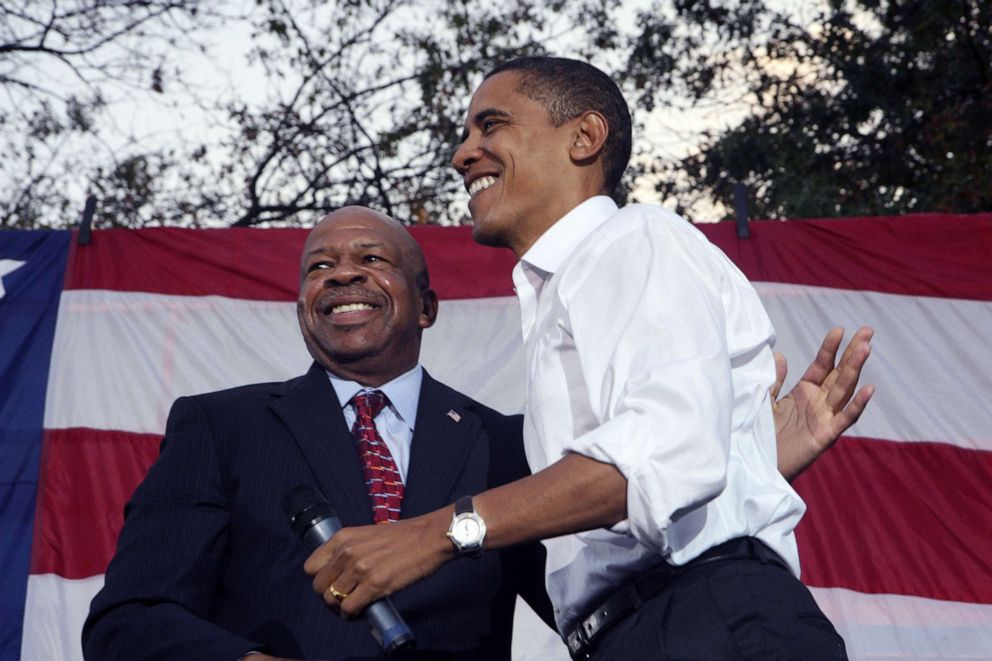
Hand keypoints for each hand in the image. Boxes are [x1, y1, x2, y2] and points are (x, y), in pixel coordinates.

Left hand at [304, 510, 452, 616]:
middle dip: (328, 598)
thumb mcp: (368, 535)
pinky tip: (360, 612)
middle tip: (343, 600)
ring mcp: (360, 569)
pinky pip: (349, 608)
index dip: (320, 580)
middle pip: (319, 587)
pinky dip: (351, 615)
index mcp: (343, 538)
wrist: (430, 537)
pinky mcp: (375, 585)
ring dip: (340, 609)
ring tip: (353, 607)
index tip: (332, 584)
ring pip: (332, 600)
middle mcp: (347, 552)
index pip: (310, 567)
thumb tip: (341, 573)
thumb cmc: (404, 536)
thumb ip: (351, 550)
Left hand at [772, 326, 874, 479]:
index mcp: (805, 391)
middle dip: (853, 352)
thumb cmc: (761, 433)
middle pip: (839, 373)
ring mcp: (824, 418)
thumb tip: (779, 354)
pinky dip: (857, 405)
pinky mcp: (825, 436)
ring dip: (855, 370)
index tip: (839, 329)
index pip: (822, 364)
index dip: (830, 348)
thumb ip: (773, 380)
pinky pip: (844, 419)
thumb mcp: (765, 401)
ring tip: (866, 348)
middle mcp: (818, 402)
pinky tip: (869, 389)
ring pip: (844, 390)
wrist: (757, 463)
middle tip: (868, 331)